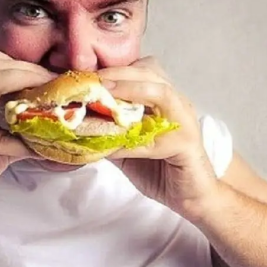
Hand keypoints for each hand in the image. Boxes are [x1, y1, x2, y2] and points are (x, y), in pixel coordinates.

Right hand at [0, 46, 54, 218]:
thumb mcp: (0, 140)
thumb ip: (21, 125)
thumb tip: (58, 121)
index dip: (22, 64)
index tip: (50, 76)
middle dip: (29, 70)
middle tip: (55, 83)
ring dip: (24, 83)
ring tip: (48, 97)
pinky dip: (18, 136)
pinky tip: (33, 146)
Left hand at [98, 57, 218, 216]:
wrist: (191, 198)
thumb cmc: (159, 170)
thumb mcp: (125, 147)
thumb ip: (107, 133)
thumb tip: (76, 126)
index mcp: (162, 99)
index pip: (142, 70)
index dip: (114, 69)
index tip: (86, 75)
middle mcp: (176, 104)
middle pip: (150, 72)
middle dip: (118, 73)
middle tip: (92, 81)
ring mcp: (184, 121)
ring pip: (160, 92)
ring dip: (130, 90)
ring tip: (104, 95)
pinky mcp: (186, 143)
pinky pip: (157, 135)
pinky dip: (131, 140)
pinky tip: (112, 147)